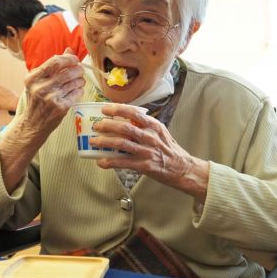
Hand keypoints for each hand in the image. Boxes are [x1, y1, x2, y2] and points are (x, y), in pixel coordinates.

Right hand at [0, 48, 84, 193]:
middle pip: (67, 72)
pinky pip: (76, 94)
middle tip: (80, 71)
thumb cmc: (36, 101)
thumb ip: (53, 66)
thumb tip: (69, 50)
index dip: (68, 59)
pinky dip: (79, 90)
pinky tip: (77, 90)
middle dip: (77, 70)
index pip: (55, 62)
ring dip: (80, 80)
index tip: (75, 60)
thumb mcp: (38, 82)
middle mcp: (40, 88)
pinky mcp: (60, 108)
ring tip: (79, 81)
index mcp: (32, 78)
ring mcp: (51, 99)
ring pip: (74, 83)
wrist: (32, 125)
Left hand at [0, 78, 19, 111]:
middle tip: (5, 100)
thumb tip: (5, 100)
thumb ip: (6, 95)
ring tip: (7, 103)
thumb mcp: (12, 94)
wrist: (14, 102)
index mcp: (2, 89)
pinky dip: (1, 107)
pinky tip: (5, 106)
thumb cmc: (16, 98)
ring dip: (1, 103)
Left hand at [90, 104, 209, 199]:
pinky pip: (123, 163)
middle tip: (96, 125)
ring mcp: (147, 151)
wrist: (183, 169)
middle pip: (124, 127)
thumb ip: (144, 126)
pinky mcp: (144, 166)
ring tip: (93, 142)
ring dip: (104, 142)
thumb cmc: (170, 150)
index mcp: (154, 126)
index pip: (134, 113)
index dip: (118, 109)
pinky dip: (110, 162)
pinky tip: (101, 162)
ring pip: (121, 144)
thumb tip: (124, 119)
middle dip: (107, 125)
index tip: (105, 108)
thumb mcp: (160, 133)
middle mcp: (150, 137)